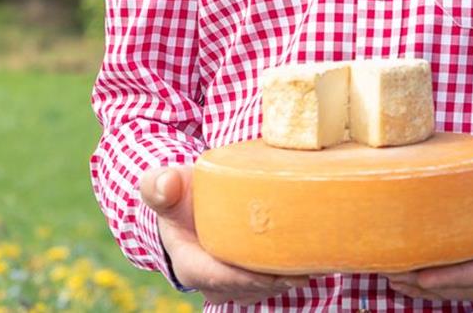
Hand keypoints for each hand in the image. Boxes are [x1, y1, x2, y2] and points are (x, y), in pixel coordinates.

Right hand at [139, 165, 311, 304]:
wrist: (188, 204)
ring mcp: (233, 285)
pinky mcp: (251, 280)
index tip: (277, 271)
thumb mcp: (164, 186)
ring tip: (312, 261)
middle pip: (247, 289)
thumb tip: (167, 183)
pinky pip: (272, 284)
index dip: (247, 278)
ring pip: (263, 289)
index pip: (220, 278)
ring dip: (287, 278)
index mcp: (190, 265)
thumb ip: (160, 185)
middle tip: (306, 266)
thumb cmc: (178, 195)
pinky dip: (290, 273)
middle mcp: (212, 283)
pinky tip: (310, 258)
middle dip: (275, 280)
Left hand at [383, 154, 472, 304]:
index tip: (424, 276)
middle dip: (427, 284)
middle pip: (466, 287)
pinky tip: (400, 275)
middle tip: (388, 269)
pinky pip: (454, 285)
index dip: (457, 277)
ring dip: (420, 287)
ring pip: (456, 291)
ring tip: (386, 272)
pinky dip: (427, 284)